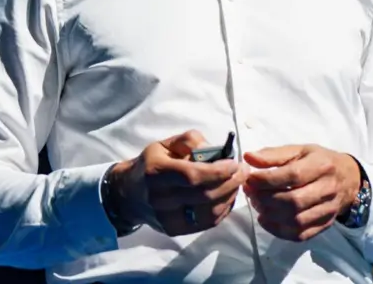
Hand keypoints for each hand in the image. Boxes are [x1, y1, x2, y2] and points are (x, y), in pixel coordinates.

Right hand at [110, 130, 246, 235]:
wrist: (129, 194)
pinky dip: (223, 210)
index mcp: (156, 172)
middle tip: (243, 172)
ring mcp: (166, 217)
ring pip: (209, 211)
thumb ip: (191, 141)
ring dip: (230, 197)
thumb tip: (217, 150)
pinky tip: (228, 197)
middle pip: (204, 195)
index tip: (235, 163)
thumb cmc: (152, 164)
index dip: (218, 171)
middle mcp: (159, 198)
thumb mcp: (166, 144)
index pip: (192, 176)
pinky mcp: (174, 229)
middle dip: (230, 182)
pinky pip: (206, 223)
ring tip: (237, 183)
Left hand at [242, 144, 361, 241]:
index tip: (250, 179)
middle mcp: (327, 189)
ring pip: (296, 220)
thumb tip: (248, 157)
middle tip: (251, 192)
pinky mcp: (325, 225)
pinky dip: (279, 231)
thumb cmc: (319, 161)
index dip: (267, 179)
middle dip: (266, 199)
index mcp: (321, 165)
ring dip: (270, 215)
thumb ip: (273, 155)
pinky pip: (300, 235)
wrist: (348, 178)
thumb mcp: (299, 150)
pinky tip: (266, 219)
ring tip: (257, 204)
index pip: (292, 175)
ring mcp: (328, 210)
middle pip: (294, 201)